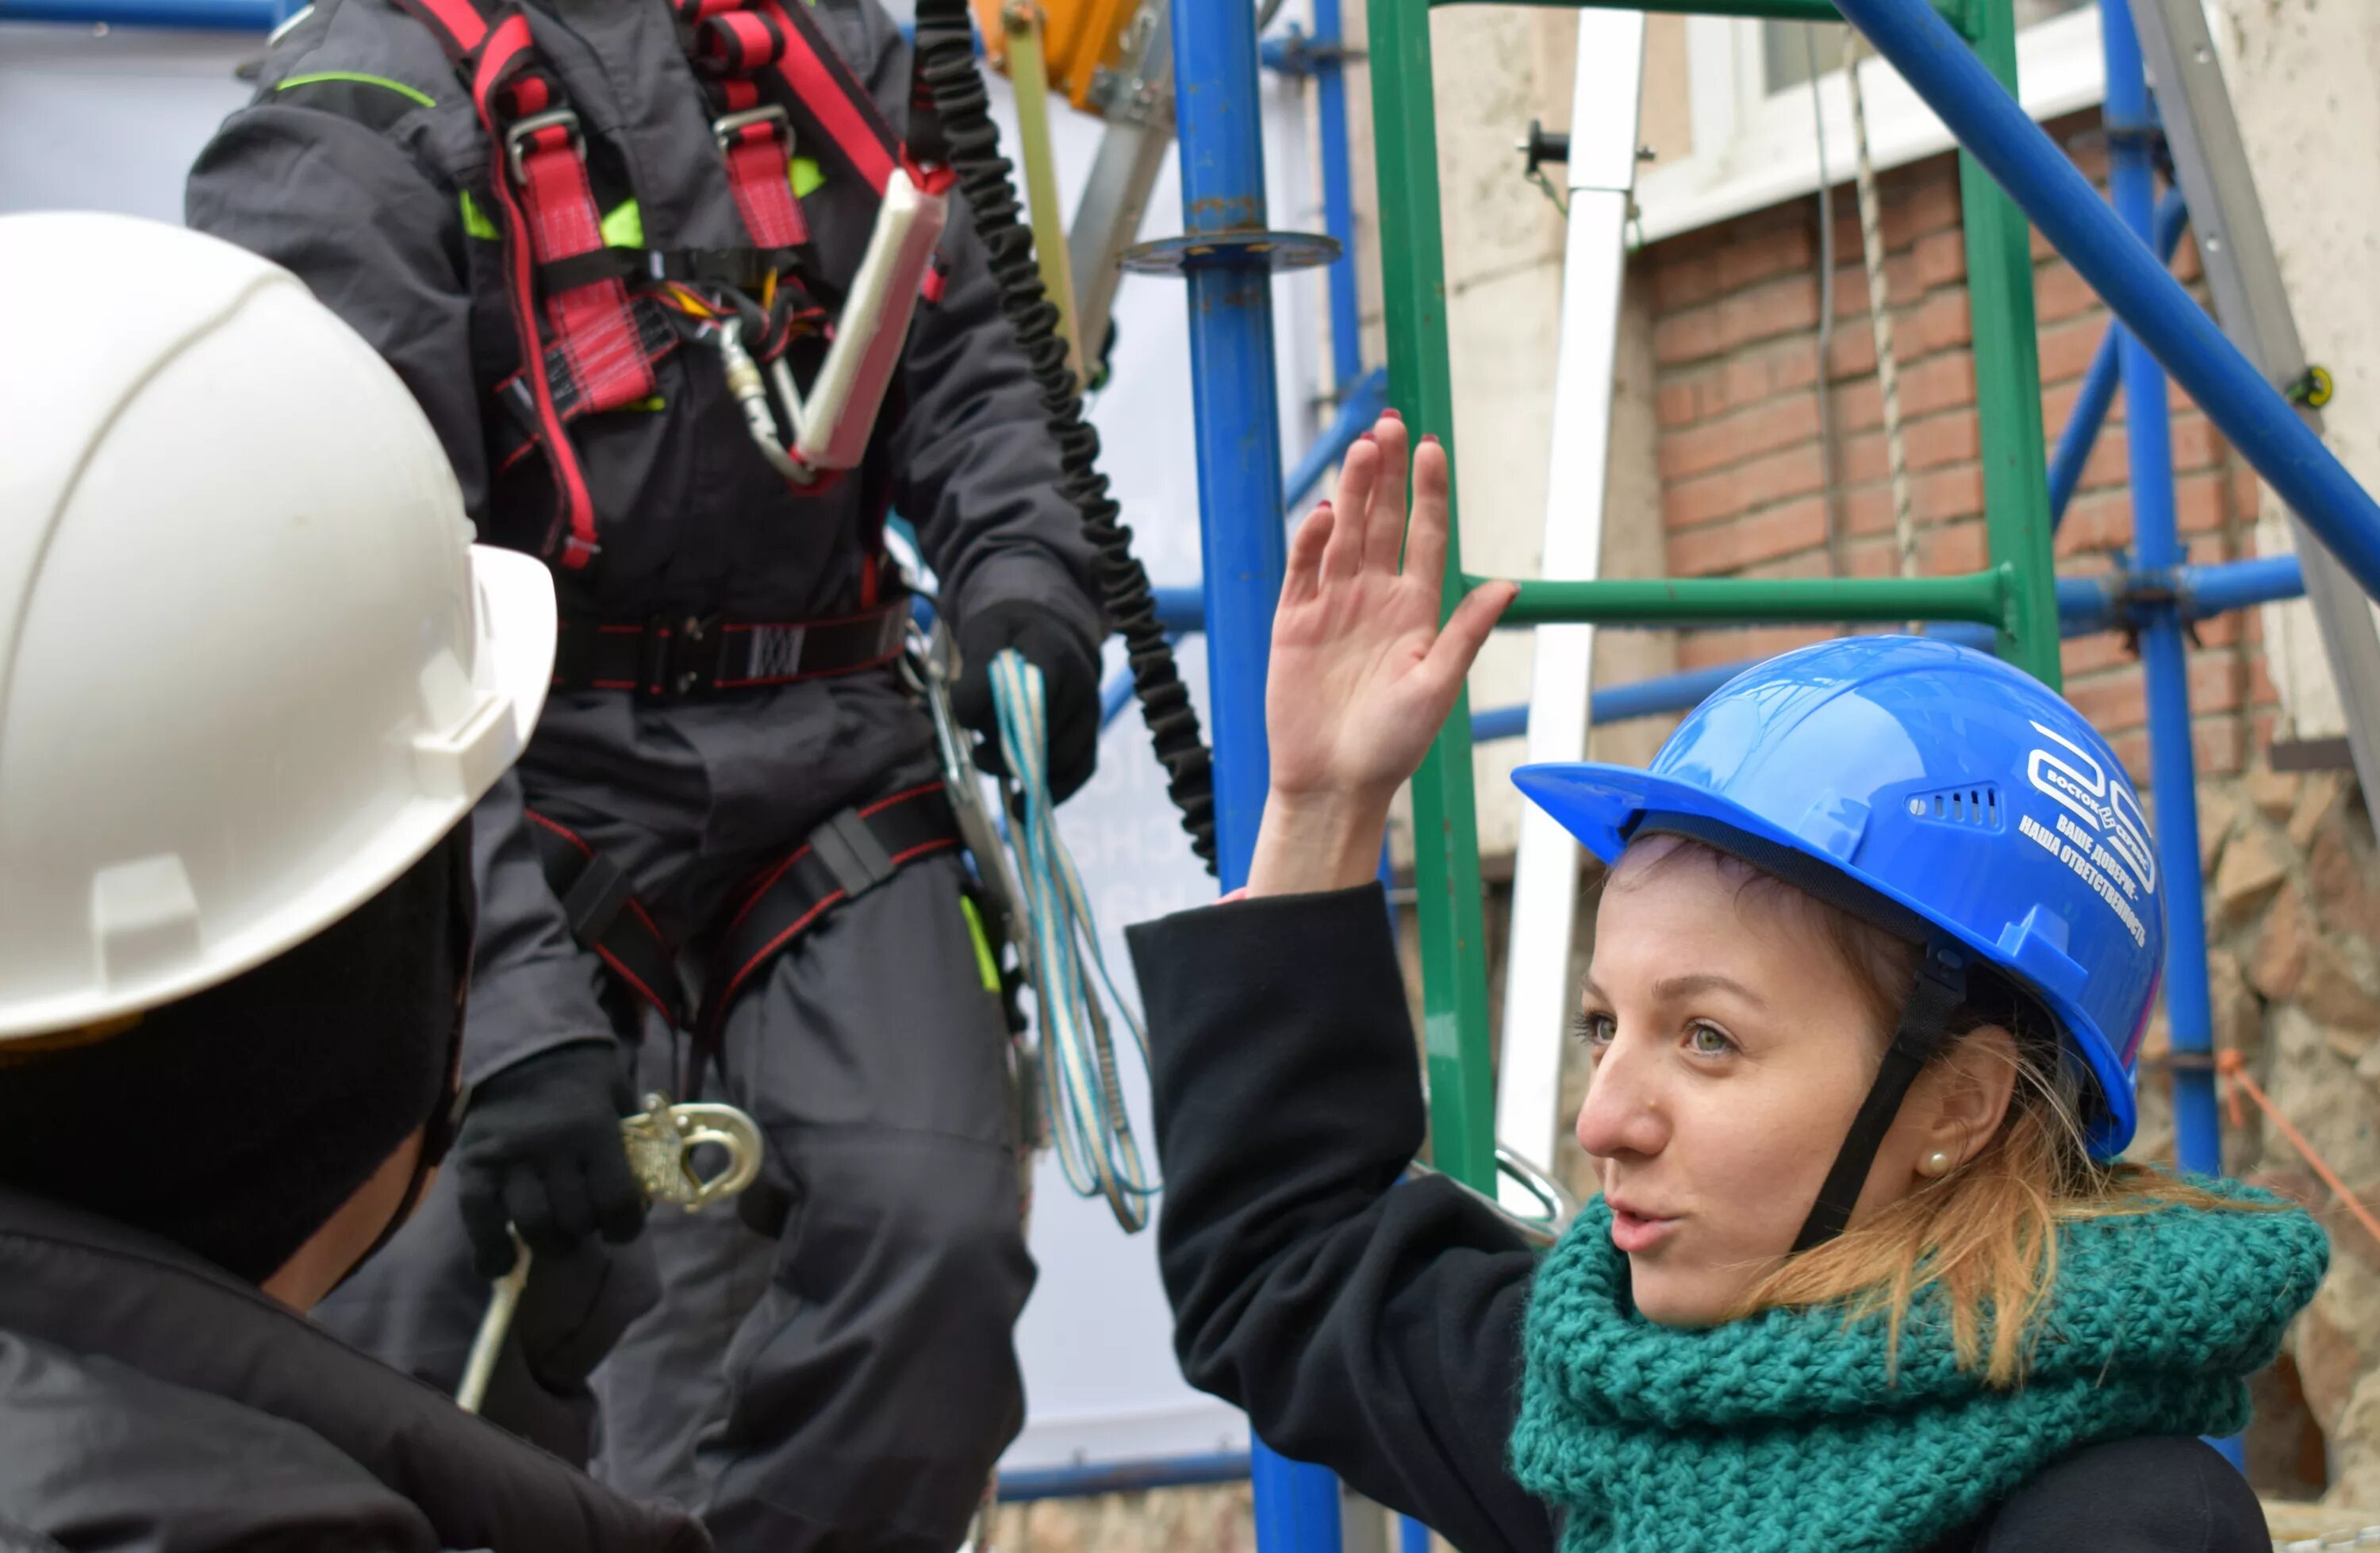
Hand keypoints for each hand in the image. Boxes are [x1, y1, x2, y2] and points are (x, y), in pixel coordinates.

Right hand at [452, 1039, 645, 1278]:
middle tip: (585, 1222)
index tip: (622, 1230)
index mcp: (595, 1129)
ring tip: (555, 1235)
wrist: (526, 1046)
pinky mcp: (473, 1163)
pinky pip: (478, 1221)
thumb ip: (636, 1150)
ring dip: (550, 1242)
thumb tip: (644, 1207)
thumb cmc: (585, 1080)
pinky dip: (490, 1251)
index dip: (625, 1228)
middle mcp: (552, 1145)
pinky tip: (502, 1263)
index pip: (617, 1202)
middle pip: (575, 1219)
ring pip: (533, 1226)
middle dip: (586, 1231)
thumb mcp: (622, 1103)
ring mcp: (508, 1156)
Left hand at [950, 600, 1100, 801]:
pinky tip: (1021, 803)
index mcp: (1055, 652)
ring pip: (1061, 758)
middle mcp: (1081, 684)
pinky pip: (1079, 771)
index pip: (1037, 689)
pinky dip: (1052, 792)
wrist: (1046, 629)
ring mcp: (1090, 712)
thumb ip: (976, 670)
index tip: (967, 717)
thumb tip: (967, 714)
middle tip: (977, 752)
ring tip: (990, 765)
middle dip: (1005, 750)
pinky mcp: (1089, 735)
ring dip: (1021, 772)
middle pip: (1046, 732)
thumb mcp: (985, 633)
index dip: (1000, 712)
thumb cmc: (1009, 633)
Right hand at [1247, 415, 1515, 896]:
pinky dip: (1309, 541)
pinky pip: (1302, 571)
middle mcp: (1375, 599)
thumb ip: (1466, 632)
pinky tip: (1321, 512)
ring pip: (1342, 536)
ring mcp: (1332, 608)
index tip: (1432, 448)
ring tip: (1360, 449)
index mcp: (1416, 611)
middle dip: (1386, 474)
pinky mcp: (1294, 624)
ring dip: (1350, 493)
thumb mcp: (1438, 687)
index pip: (1424, 536)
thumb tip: (1508, 585)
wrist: (1333, 784)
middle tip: (1389, 424)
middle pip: (1381, 522)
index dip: (1428, 492)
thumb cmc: (1392, 746)